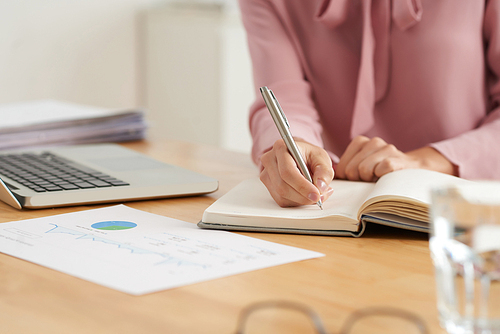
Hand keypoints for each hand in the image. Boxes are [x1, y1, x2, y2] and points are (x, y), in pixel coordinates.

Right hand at [260, 139, 334, 206]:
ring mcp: (266, 173)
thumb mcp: (322, 158)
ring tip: (315, 194)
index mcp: (281, 148)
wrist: (299, 156)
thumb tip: (320, 186)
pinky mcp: (268, 185)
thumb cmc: (309, 155)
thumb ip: (324, 171)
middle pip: (282, 186)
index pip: (287, 171)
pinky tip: (305, 195)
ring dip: (301, 200)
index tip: (316, 195)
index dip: (302, 186)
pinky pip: (281, 200)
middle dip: (303, 196)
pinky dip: (296, 202)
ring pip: (281, 195)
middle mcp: (269, 160)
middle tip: (319, 197)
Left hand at [335, 136, 456, 181]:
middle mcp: (373, 142)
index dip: (348, 177)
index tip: (358, 177)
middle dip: (358, 179)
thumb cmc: (380, 170)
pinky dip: (382, 177)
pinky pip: (381, 170)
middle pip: (352, 169)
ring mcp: (386, 148)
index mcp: (360, 142)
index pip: (342, 166)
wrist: (411, 169)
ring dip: (370, 178)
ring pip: (364, 169)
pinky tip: (386, 176)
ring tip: (378, 176)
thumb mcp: (361, 166)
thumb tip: (328, 177)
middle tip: (369, 178)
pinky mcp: (397, 158)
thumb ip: (346, 168)